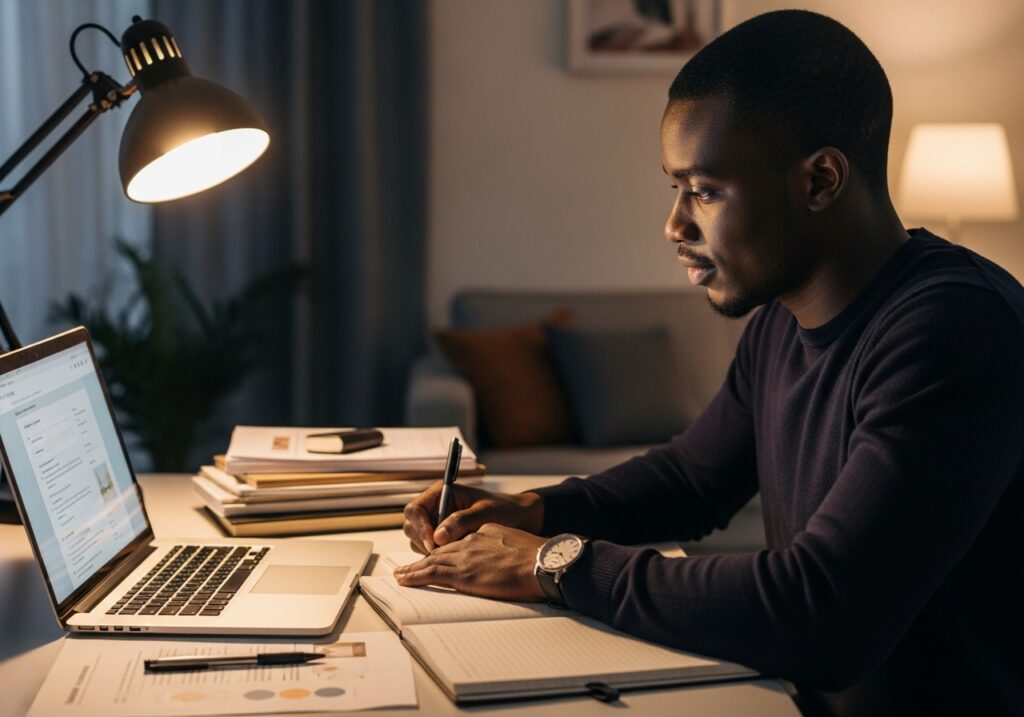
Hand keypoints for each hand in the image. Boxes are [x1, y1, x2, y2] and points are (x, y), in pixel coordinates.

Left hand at [394, 523, 546, 601]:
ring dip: (413, 568)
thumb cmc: (536, 557)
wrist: (541, 563)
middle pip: (440, 550)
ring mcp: (464, 557)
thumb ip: (499, 547)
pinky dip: (415, 576)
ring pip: (431, 561)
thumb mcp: (514, 542)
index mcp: (483, 533)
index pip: (458, 542)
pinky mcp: (461, 574)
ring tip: (401, 574)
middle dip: (424, 558)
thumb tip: (497, 559)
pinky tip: (405, 579)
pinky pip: (431, 574)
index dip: (444, 550)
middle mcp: (470, 542)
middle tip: (408, 566)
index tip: (437, 556)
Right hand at [403, 482, 542, 551]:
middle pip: (412, 525)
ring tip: (452, 555)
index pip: (415, 509)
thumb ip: (461, 521)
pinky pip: (430, 549)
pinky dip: (437, 556)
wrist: (519, 518)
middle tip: (438, 554)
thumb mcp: (485, 512)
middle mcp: (436, 507)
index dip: (420, 527)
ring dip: (429, 550)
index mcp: (442, 492)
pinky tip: (454, 559)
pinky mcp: (443, 537)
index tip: (433, 543)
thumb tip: (438, 537)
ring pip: (418, 540)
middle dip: (422, 541)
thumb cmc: (504, 509)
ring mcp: (438, 523)